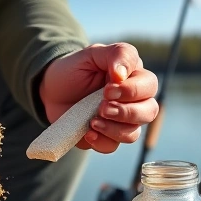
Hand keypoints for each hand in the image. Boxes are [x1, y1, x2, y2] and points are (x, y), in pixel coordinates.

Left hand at [39, 43, 157, 152]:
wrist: (51, 90)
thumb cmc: (74, 69)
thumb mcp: (92, 54)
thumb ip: (116, 54)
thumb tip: (123, 74)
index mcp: (133, 77)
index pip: (149, 85)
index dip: (131, 91)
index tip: (106, 90)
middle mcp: (132, 101)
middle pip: (149, 112)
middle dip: (126, 112)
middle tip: (102, 108)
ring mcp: (119, 122)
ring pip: (133, 133)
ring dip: (114, 129)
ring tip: (92, 121)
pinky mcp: (104, 137)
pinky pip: (112, 146)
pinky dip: (100, 141)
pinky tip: (87, 132)